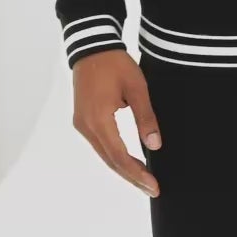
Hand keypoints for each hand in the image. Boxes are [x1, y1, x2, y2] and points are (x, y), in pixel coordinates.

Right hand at [72, 50, 161, 195]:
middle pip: (110, 160)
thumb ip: (146, 117)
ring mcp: (82, 123)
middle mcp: (86, 126)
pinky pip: (100, 145)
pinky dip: (114, 156)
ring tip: (143, 180)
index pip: (119, 155)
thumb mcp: (137, 88)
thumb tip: (154, 145)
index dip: (137, 173)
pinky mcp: (82, 120)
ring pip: (104, 154)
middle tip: (151, 189)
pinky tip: (128, 162)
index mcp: (99, 119)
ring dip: (123, 168)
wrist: (91, 47)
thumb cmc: (115, 64)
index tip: (153, 185)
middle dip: (131, 177)